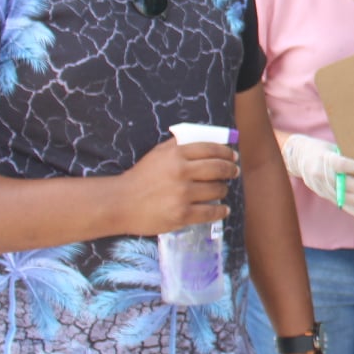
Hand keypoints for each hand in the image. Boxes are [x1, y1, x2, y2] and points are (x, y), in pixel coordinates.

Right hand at [119, 137, 238, 234]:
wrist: (120, 203)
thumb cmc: (140, 177)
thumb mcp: (158, 154)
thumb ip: (179, 146)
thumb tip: (206, 139)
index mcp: (175, 154)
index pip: (211, 149)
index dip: (226, 152)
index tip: (233, 156)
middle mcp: (181, 172)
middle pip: (218, 169)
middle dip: (230, 170)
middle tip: (234, 172)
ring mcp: (182, 194)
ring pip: (217, 190)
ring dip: (223, 190)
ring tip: (222, 190)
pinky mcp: (181, 214)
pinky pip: (211, 212)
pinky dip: (220, 211)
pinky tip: (223, 210)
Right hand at [282, 135, 353, 212]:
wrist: (299, 157)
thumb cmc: (322, 149)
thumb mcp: (332, 147)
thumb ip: (347, 155)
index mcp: (325, 158)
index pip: (342, 164)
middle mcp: (320, 173)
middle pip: (343, 182)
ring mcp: (319, 185)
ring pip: (340, 195)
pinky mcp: (320, 193)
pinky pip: (336, 201)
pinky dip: (349, 207)